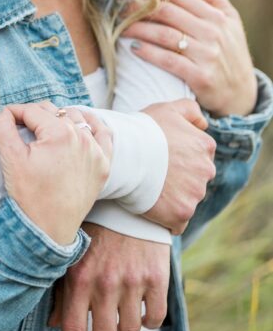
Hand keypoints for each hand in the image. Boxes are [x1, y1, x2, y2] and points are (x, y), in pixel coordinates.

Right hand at [0, 102, 111, 245]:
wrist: (49, 230)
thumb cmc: (29, 196)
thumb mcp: (10, 159)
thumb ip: (3, 128)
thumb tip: (3, 113)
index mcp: (59, 133)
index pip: (32, 110)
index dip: (14, 113)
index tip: (4, 120)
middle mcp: (82, 138)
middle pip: (53, 111)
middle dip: (34, 116)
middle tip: (20, 129)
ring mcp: (96, 151)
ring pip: (76, 117)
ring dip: (59, 118)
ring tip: (45, 129)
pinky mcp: (103, 164)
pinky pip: (104, 133)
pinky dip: (93, 124)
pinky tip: (82, 124)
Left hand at [48, 224, 169, 330]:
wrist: (129, 199)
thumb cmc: (95, 229)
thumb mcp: (73, 254)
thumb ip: (62, 289)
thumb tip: (53, 324)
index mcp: (79, 276)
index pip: (74, 329)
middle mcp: (105, 281)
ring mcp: (132, 280)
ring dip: (125, 328)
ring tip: (122, 312)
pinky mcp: (157, 277)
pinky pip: (155, 319)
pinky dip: (149, 320)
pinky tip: (141, 306)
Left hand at [126, 0, 256, 116]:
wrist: (242, 94)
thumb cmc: (231, 53)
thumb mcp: (232, 22)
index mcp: (216, 17)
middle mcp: (212, 33)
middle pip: (168, 13)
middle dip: (140, 9)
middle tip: (121, 10)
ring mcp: (207, 55)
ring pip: (165, 35)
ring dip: (139, 29)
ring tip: (122, 28)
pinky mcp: (200, 77)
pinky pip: (168, 60)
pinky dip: (149, 53)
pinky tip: (134, 48)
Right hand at [142, 98, 215, 233]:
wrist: (124, 154)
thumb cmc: (143, 130)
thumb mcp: (168, 108)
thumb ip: (191, 111)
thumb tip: (204, 124)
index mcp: (205, 146)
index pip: (200, 156)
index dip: (180, 157)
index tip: (163, 157)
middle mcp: (206, 171)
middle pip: (196, 179)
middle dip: (180, 178)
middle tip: (156, 172)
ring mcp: (195, 194)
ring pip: (188, 199)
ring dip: (173, 196)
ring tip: (151, 187)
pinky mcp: (182, 214)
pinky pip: (178, 221)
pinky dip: (168, 218)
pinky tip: (153, 206)